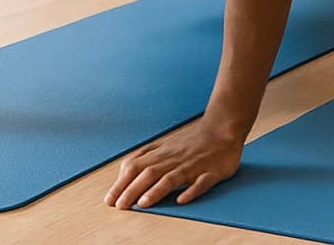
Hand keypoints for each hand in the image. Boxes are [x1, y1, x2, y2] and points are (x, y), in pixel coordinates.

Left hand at [104, 118, 242, 209]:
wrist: (223, 127)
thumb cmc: (194, 140)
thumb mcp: (167, 144)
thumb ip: (147, 155)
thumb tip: (124, 169)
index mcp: (163, 154)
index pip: (137, 166)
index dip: (121, 183)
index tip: (109, 199)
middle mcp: (175, 159)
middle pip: (150, 173)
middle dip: (132, 189)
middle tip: (119, 206)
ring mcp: (193, 165)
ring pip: (172, 177)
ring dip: (156, 190)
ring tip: (143, 203)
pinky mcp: (212, 171)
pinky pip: (202, 182)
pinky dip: (192, 191)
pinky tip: (182, 199)